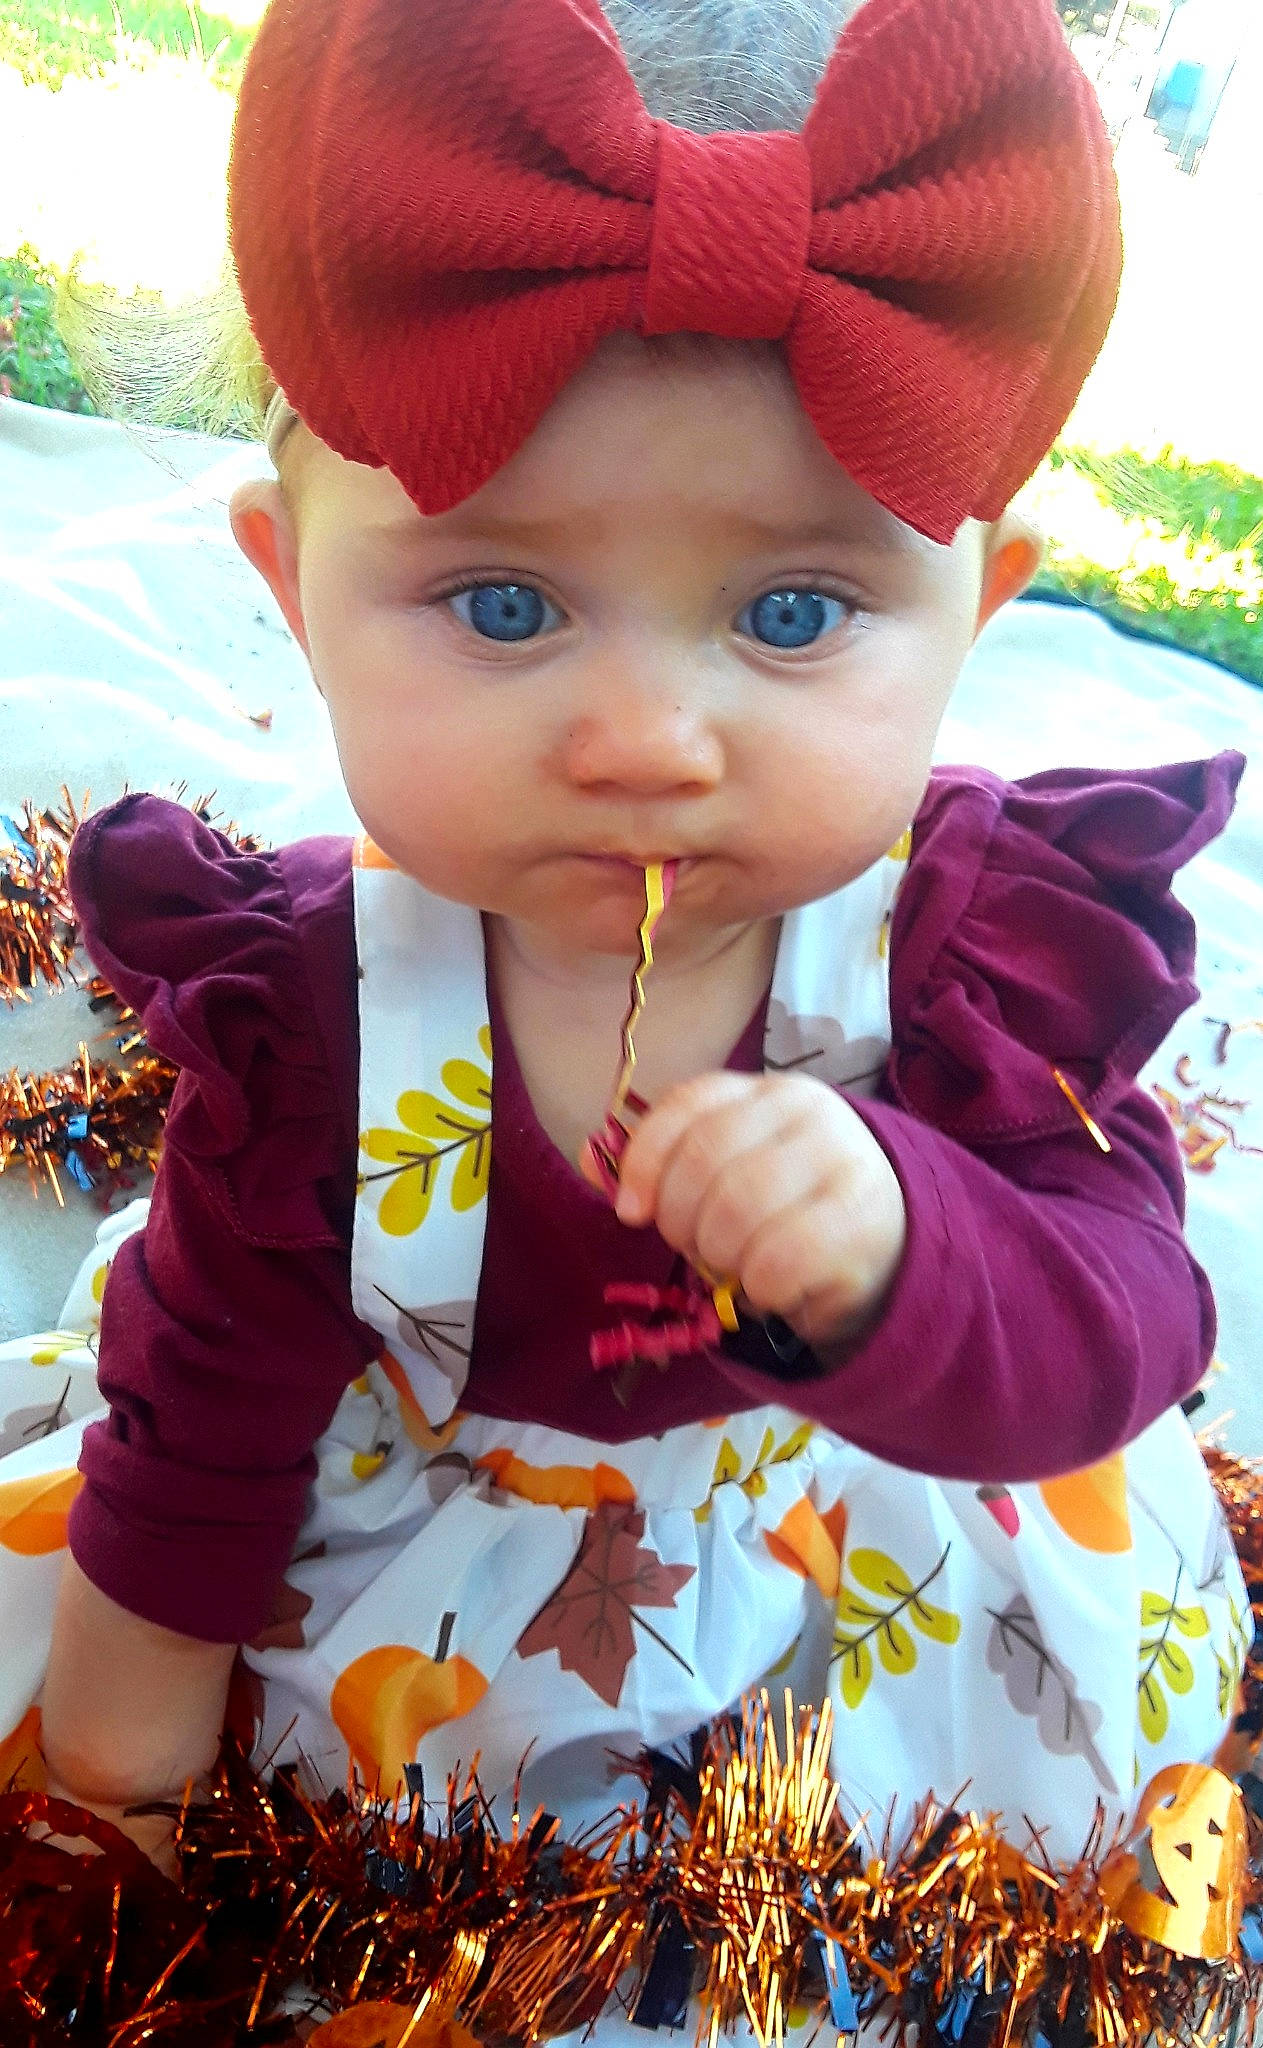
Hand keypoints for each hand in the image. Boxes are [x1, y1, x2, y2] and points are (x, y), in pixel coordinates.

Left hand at [597, 1072, 906, 1352]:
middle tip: (696, 1247)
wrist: (887, 1248)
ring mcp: (843, 1162)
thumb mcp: (728, 1172)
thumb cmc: (789, 1207)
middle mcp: (810, 1112)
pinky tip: (774, 1287)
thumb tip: (590, 1158)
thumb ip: (663, 1163)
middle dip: (681, 1220)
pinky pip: (774, 1264)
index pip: (689, 1103)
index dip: (645, 1159)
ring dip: (720, 1258)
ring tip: (737, 1266)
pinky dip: (758, 1288)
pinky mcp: (862, 1224)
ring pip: (736, 1214)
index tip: (631, 1212)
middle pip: (704, 1163)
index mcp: (766, 1091)